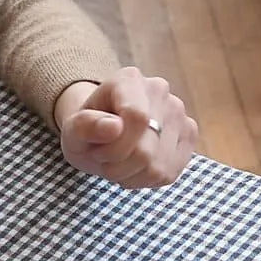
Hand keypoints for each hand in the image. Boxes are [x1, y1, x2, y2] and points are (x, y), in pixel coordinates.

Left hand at [54, 68, 197, 188]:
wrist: (105, 131)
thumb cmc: (88, 130)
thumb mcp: (72, 130)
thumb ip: (84, 126)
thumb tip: (114, 127)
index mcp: (129, 80)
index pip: (136, 118)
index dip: (115, 148)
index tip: (97, 151)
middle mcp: (160, 90)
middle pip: (146, 149)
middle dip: (118, 166)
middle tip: (105, 159)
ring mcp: (179, 112)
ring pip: (159, 166)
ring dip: (132, 175)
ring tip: (120, 163)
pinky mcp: (189, 134)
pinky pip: (170, 172)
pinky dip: (148, 180)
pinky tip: (136, 168)